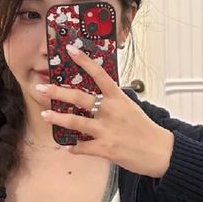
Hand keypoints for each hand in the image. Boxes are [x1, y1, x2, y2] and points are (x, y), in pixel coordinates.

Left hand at [35, 44, 174, 177]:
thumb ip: (113, 103)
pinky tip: (67, 147)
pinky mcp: (106, 148)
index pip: (99, 74)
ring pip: (76, 122)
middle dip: (57, 92)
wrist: (160, 151)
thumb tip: (96, 100)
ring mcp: (107, 129)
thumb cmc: (145, 130)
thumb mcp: (131, 108)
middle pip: (79, 97)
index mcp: (118, 98)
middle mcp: (111, 111)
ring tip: (45, 115)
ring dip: (58, 118)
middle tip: (41, 88)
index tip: (70, 50)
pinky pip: (83, 147)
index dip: (84, 61)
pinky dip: (74, 147)